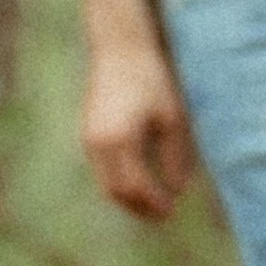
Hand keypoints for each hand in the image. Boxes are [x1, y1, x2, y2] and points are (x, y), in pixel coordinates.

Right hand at [81, 40, 195, 220]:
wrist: (120, 49)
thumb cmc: (151, 79)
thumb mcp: (172, 117)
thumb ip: (175, 156)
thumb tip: (178, 190)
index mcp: (120, 139)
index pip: (135, 186)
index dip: (154, 203)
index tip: (172, 210)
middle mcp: (98, 143)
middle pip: (115, 192)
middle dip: (139, 208)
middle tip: (163, 215)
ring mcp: (88, 139)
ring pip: (105, 183)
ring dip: (128, 198)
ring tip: (152, 203)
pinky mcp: (87, 134)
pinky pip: (101, 170)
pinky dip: (119, 182)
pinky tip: (139, 181)